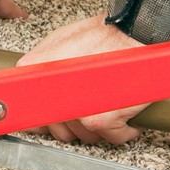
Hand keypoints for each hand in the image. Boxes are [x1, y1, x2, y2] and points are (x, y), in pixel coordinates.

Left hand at [17, 16, 146, 144]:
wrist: (136, 32)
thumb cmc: (104, 34)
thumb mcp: (61, 40)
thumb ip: (44, 68)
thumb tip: (40, 90)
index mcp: (37, 73)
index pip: (33, 114)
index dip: (51, 118)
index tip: (60, 116)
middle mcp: (53, 96)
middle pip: (61, 130)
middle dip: (78, 121)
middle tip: (94, 102)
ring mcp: (76, 111)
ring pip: (86, 136)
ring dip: (102, 124)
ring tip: (111, 101)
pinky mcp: (101, 121)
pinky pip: (114, 137)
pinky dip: (125, 128)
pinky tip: (127, 111)